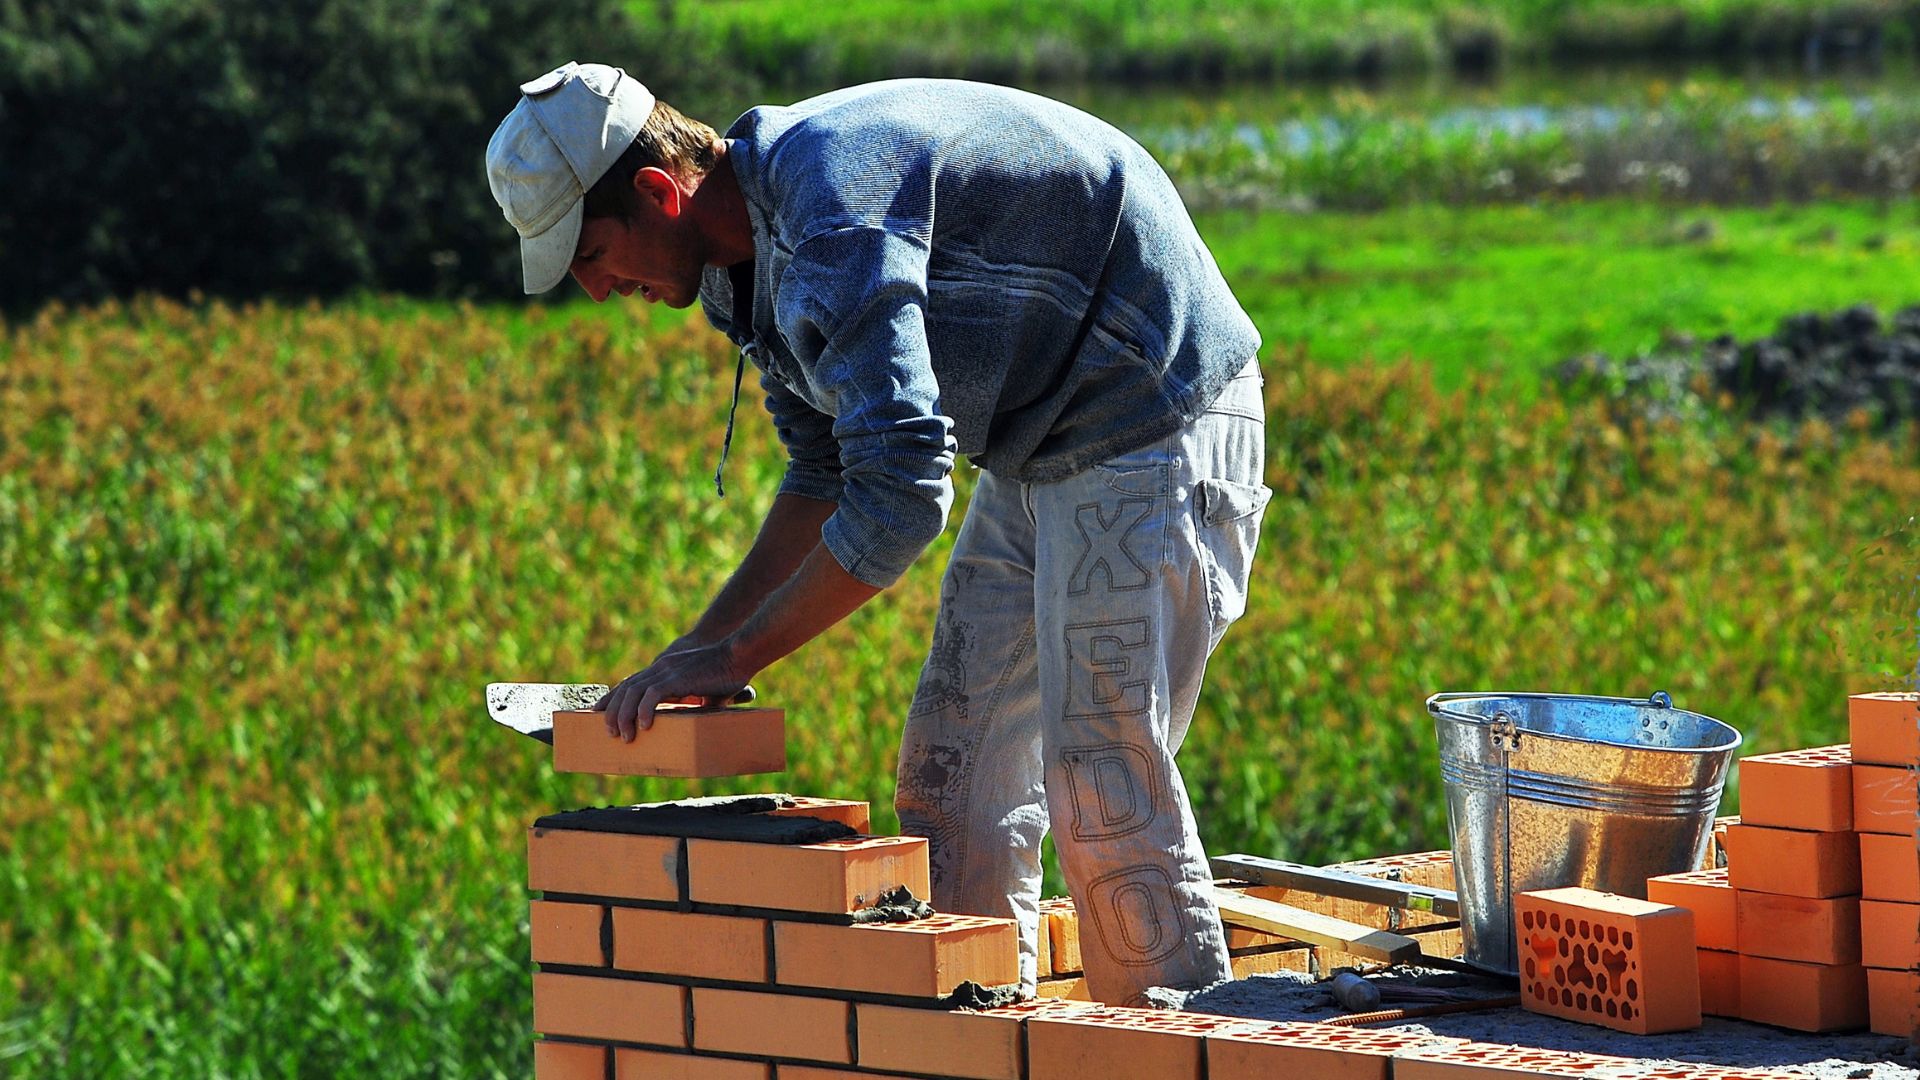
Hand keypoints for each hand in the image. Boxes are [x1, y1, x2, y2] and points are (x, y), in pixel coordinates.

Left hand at [592, 639, 751, 741]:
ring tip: (624, 735)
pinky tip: (645, 725)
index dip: (613, 697)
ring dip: (624, 715)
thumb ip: (696, 701)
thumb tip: (698, 721)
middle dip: (612, 710)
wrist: (740, 654)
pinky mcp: (678, 677)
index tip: (600, 712)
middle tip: (609, 732)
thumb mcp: (704, 688)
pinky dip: (645, 710)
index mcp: (664, 668)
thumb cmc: (727, 672)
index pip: (630, 682)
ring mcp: (668, 671)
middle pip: (625, 687)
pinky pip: (652, 694)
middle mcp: (661, 667)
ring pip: (633, 692)